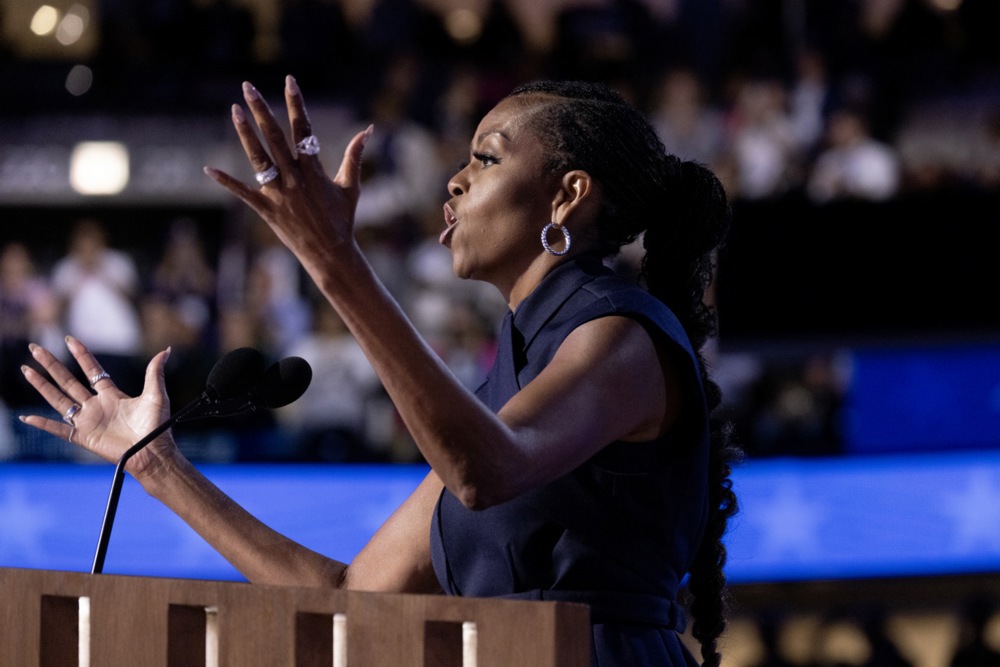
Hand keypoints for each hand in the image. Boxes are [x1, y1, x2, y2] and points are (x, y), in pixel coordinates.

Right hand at [20, 337, 175, 480]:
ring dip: (42, 386)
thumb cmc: (157, 426)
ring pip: (58, 399)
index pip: (92, 370)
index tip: (70, 339)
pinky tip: (27, 418)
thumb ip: (155, 372)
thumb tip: (166, 349)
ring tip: (26, 371)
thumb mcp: (156, 394)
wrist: (153, 452)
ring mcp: (88, 421)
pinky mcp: (83, 437)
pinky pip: (59, 430)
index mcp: (112, 395)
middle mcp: (96, 406)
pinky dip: (43, 424)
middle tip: (36, 349)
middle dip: (52, 365)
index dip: (81, 355)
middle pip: (68, 381)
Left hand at [203, 76, 372, 269]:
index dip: (296, 104)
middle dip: (262, 110)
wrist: (330, 254)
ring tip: (234, 111)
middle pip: (276, 138)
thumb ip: (355, 156)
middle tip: (248, 87)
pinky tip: (208, 169)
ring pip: (259, 159)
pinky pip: (243, 193)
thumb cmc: (342, 220)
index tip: (289, 81)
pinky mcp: (267, 210)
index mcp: (315, 170)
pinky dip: (226, 182)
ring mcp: (279, 194)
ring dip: (245, 134)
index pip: (304, 130)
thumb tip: (369, 130)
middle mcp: (295, 179)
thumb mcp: (351, 186)